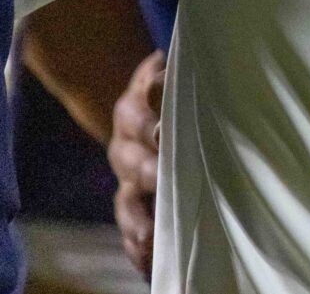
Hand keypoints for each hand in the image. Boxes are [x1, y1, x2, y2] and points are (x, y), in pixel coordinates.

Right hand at [108, 50, 165, 275]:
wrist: (148, 107)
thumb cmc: (174, 91)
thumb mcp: (172, 76)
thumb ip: (166, 74)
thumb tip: (162, 59)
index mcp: (134, 110)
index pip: (138, 115)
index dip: (150, 123)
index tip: (163, 132)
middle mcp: (126, 147)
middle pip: (131, 162)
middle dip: (149, 172)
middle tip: (163, 181)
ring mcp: (127, 179)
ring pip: (126, 201)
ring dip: (137, 218)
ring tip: (149, 237)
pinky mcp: (133, 202)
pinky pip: (131, 226)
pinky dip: (137, 243)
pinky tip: (147, 260)